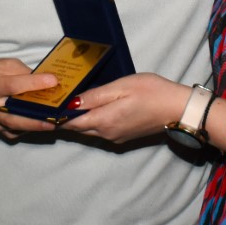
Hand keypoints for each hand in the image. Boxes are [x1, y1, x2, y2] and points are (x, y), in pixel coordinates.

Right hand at [0, 58, 57, 139]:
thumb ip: (24, 73)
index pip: (13, 86)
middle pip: (13, 116)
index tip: (53, 81)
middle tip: (56, 117)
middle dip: (35, 118)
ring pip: (14, 127)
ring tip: (54, 123)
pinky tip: (41, 125)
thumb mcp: (5, 66)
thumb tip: (45, 82)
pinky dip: (28, 130)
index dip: (34, 83)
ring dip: (35, 127)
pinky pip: (12, 133)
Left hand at [59, 73, 190, 143]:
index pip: (70, 122)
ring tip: (72, 103)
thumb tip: (71, 103)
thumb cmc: (152, 92)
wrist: (178, 109)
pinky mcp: (124, 137)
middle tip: (56, 102)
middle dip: (65, 118)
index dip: (57, 115)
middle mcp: (106, 134)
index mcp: (103, 121)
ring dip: (79, 120)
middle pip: (77, 128)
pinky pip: (101, 131)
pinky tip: (95, 109)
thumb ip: (95, 96)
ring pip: (89, 130)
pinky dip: (93, 121)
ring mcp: (115, 138)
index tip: (47, 105)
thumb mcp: (121, 87)